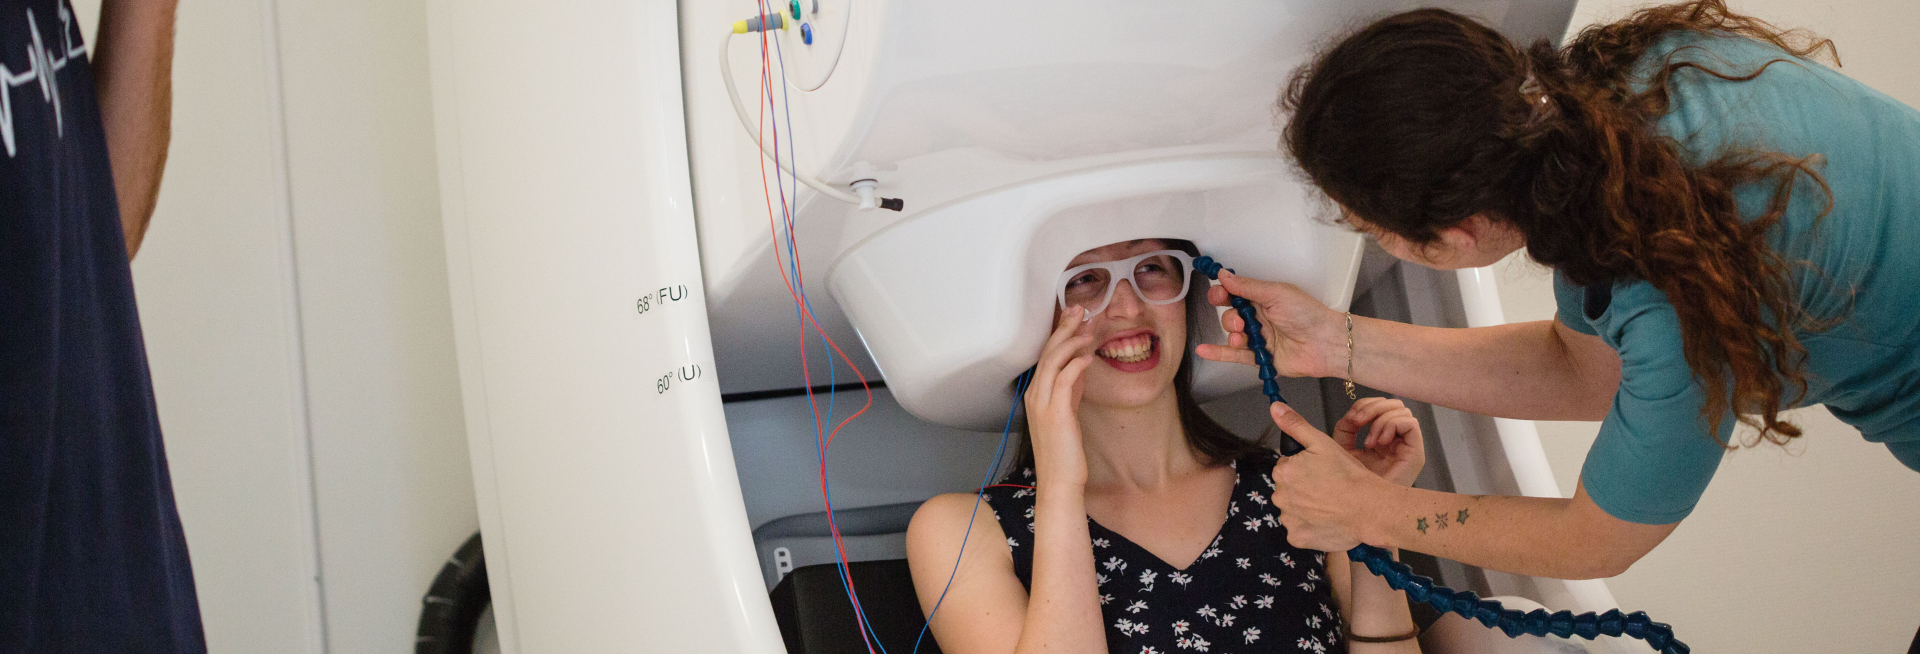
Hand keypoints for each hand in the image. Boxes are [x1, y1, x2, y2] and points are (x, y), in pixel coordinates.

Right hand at [1024, 307, 1096, 484]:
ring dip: (1072, 341)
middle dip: (1064, 327)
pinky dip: (1076, 364)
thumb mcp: (1069, 410)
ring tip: (1088, 328)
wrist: (1060, 481)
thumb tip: (1081, 363)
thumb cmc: (1065, 449)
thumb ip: (1072, 387)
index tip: (1074, 315)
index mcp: (1036, 393)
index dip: (1059, 332)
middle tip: (1079, 309)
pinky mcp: (1056, 413)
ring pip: (1053, 361)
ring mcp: (1043, 403)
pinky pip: (1065, 380)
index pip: (1046, 354)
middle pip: (1047, 351)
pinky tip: (1088, 356)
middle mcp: (1035, 394)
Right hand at [1193, 271, 1343, 378]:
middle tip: (1240, 321)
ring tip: (1241, 338)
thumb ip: (1247, 286)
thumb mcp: (1276, 293)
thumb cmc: (1307, 314)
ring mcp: (1259, 338)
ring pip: (1233, 335)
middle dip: (1230, 317)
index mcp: (1264, 298)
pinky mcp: (1260, 357)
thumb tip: (1223, 275)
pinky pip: (1235, 356)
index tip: (1218, 295)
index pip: (1235, 294)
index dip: (1223, 294)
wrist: (1325, 343)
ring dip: (1231, 334)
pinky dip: (1218, 353)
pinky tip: (1203, 350)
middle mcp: (1260, 318)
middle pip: (1231, 315)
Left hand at [1265, 402, 1397, 551]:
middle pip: (1288, 490)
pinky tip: (1326, 521)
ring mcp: (1288, 520)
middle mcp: (1280, 497)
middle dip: (1304, 489)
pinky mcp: (1298, 538)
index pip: (1287, 469)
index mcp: (1283, 472)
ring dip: (1306, 509)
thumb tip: (1275, 407)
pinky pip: (1299, 531)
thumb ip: (1295, 425)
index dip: (1306, 469)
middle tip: (1328, 489)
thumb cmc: (1349, 475)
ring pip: (1293, 511)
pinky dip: (1310, 528)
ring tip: (1330, 505)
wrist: (1369, 508)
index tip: (1322, 473)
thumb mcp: (1322, 442)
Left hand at [1331, 398, 1424, 487]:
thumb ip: (1345, 428)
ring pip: (1401, 410)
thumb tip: (1351, 413)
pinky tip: (1381, 443)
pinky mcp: (1415, 452)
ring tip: (1370, 442)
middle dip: (1371, 407)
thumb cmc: (1353, 484)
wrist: (1362, 509)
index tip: (1351, 419)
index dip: (1364, 405)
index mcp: (1381, 436)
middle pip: (1392, 403)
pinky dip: (1392, 426)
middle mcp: (1396, 438)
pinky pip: (1410, 423)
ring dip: (1380, 420)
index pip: (1379, 405)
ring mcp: (1407, 445)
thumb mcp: (1342, 449)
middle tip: (1357, 422)